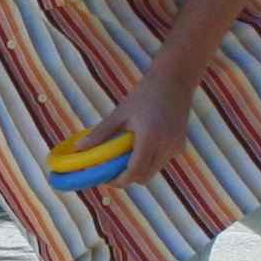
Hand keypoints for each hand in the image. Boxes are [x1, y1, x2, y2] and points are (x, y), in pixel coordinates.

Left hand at [81, 66, 194, 192]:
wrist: (175, 80)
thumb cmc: (145, 94)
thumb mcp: (120, 113)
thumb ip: (100, 133)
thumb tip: (79, 148)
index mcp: (150, 138)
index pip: (134, 172)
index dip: (119, 181)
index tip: (106, 179)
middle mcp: (166, 146)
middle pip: (144, 177)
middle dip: (127, 178)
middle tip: (111, 170)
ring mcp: (176, 147)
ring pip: (153, 171)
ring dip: (139, 169)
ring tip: (124, 155)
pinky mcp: (180, 146)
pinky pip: (161, 162)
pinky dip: (149, 160)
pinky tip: (140, 145)